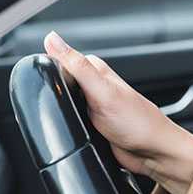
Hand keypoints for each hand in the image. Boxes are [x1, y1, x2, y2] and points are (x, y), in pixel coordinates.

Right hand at [43, 31, 192, 193]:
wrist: (153, 154)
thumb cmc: (137, 122)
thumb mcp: (103, 91)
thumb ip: (78, 67)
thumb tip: (53, 39)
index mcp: (95, 70)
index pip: (58, 61)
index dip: (46, 72)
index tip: (39, 84)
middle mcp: (92, 85)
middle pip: (57, 83)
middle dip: (49, 94)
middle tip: (55, 108)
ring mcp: (90, 105)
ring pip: (61, 102)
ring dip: (56, 111)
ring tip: (62, 120)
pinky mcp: (90, 123)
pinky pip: (68, 120)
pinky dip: (63, 125)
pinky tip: (65, 130)